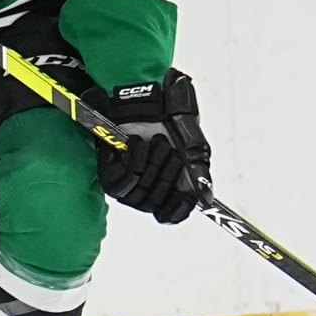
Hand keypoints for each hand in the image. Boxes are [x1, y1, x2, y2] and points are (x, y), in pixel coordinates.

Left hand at [85, 70, 210, 224]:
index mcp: (169, 188)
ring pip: (140, 192)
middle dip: (167, 172)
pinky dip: (134, 157)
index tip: (184, 196)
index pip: (170, 215)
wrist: (149, 99)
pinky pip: (122, 179)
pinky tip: (136, 143)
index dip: (176, 209)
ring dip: (152, 162)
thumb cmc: (172, 122)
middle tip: (169, 148)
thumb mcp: (193, 147)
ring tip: (154, 142)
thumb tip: (206, 200)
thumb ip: (199, 175)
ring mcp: (127, 184)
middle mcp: (147, 190)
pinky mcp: (109, 174)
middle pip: (156, 202)